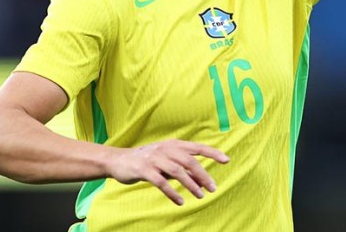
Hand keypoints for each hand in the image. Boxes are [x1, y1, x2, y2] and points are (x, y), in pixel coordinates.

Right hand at [107, 140, 228, 205]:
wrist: (119, 161)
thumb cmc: (147, 160)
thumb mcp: (166, 159)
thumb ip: (182, 166)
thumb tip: (201, 178)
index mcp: (174, 145)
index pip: (197, 147)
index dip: (213, 153)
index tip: (226, 160)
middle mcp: (166, 149)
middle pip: (189, 162)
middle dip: (203, 176)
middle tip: (213, 188)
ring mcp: (154, 159)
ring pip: (177, 172)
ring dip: (191, 185)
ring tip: (200, 196)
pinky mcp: (144, 170)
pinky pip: (161, 182)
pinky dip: (172, 192)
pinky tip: (180, 201)